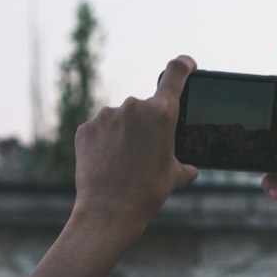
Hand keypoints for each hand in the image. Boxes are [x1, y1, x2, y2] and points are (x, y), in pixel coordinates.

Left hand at [72, 56, 199, 229]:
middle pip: (145, 108)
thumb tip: (190, 168)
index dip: (183, 65)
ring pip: (120, 120)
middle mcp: (133, 107)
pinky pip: (100, 130)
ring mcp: (106, 116)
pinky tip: (107, 163)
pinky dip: (105, 143)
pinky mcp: (85, 128)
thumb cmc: (147, 193)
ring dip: (124, 134)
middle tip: (145, 154)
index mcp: (161, 113)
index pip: (176, 73)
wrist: (108, 212)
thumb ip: (184, 164)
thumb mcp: (174, 177)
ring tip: (124, 164)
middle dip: (147, 126)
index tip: (187, 64)